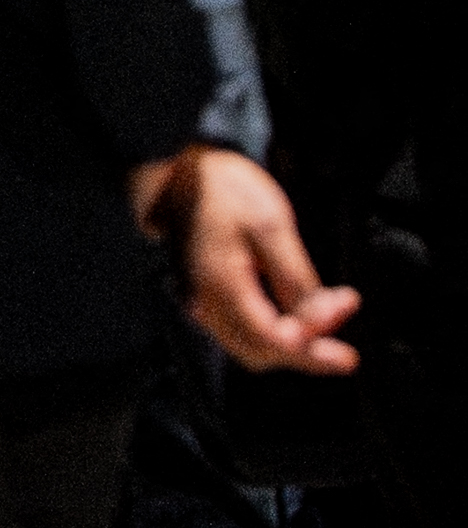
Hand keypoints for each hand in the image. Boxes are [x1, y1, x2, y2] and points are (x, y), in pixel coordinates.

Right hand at [134, 144, 359, 374]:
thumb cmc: (223, 192)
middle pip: (260, 353)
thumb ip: (296, 278)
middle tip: (343, 338)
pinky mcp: (204, 297)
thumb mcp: (271, 226)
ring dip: (291, 343)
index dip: (316, 342)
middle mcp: (204, 306)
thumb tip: (323, 315)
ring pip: (250, 347)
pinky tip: (298, 314)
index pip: (274, 339)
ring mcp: (200, 303)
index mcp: (220, 289)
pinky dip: (273, 331)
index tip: (348, 316)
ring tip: (326, 321)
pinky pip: (241, 331)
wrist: (179, 174)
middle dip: (305, 351)